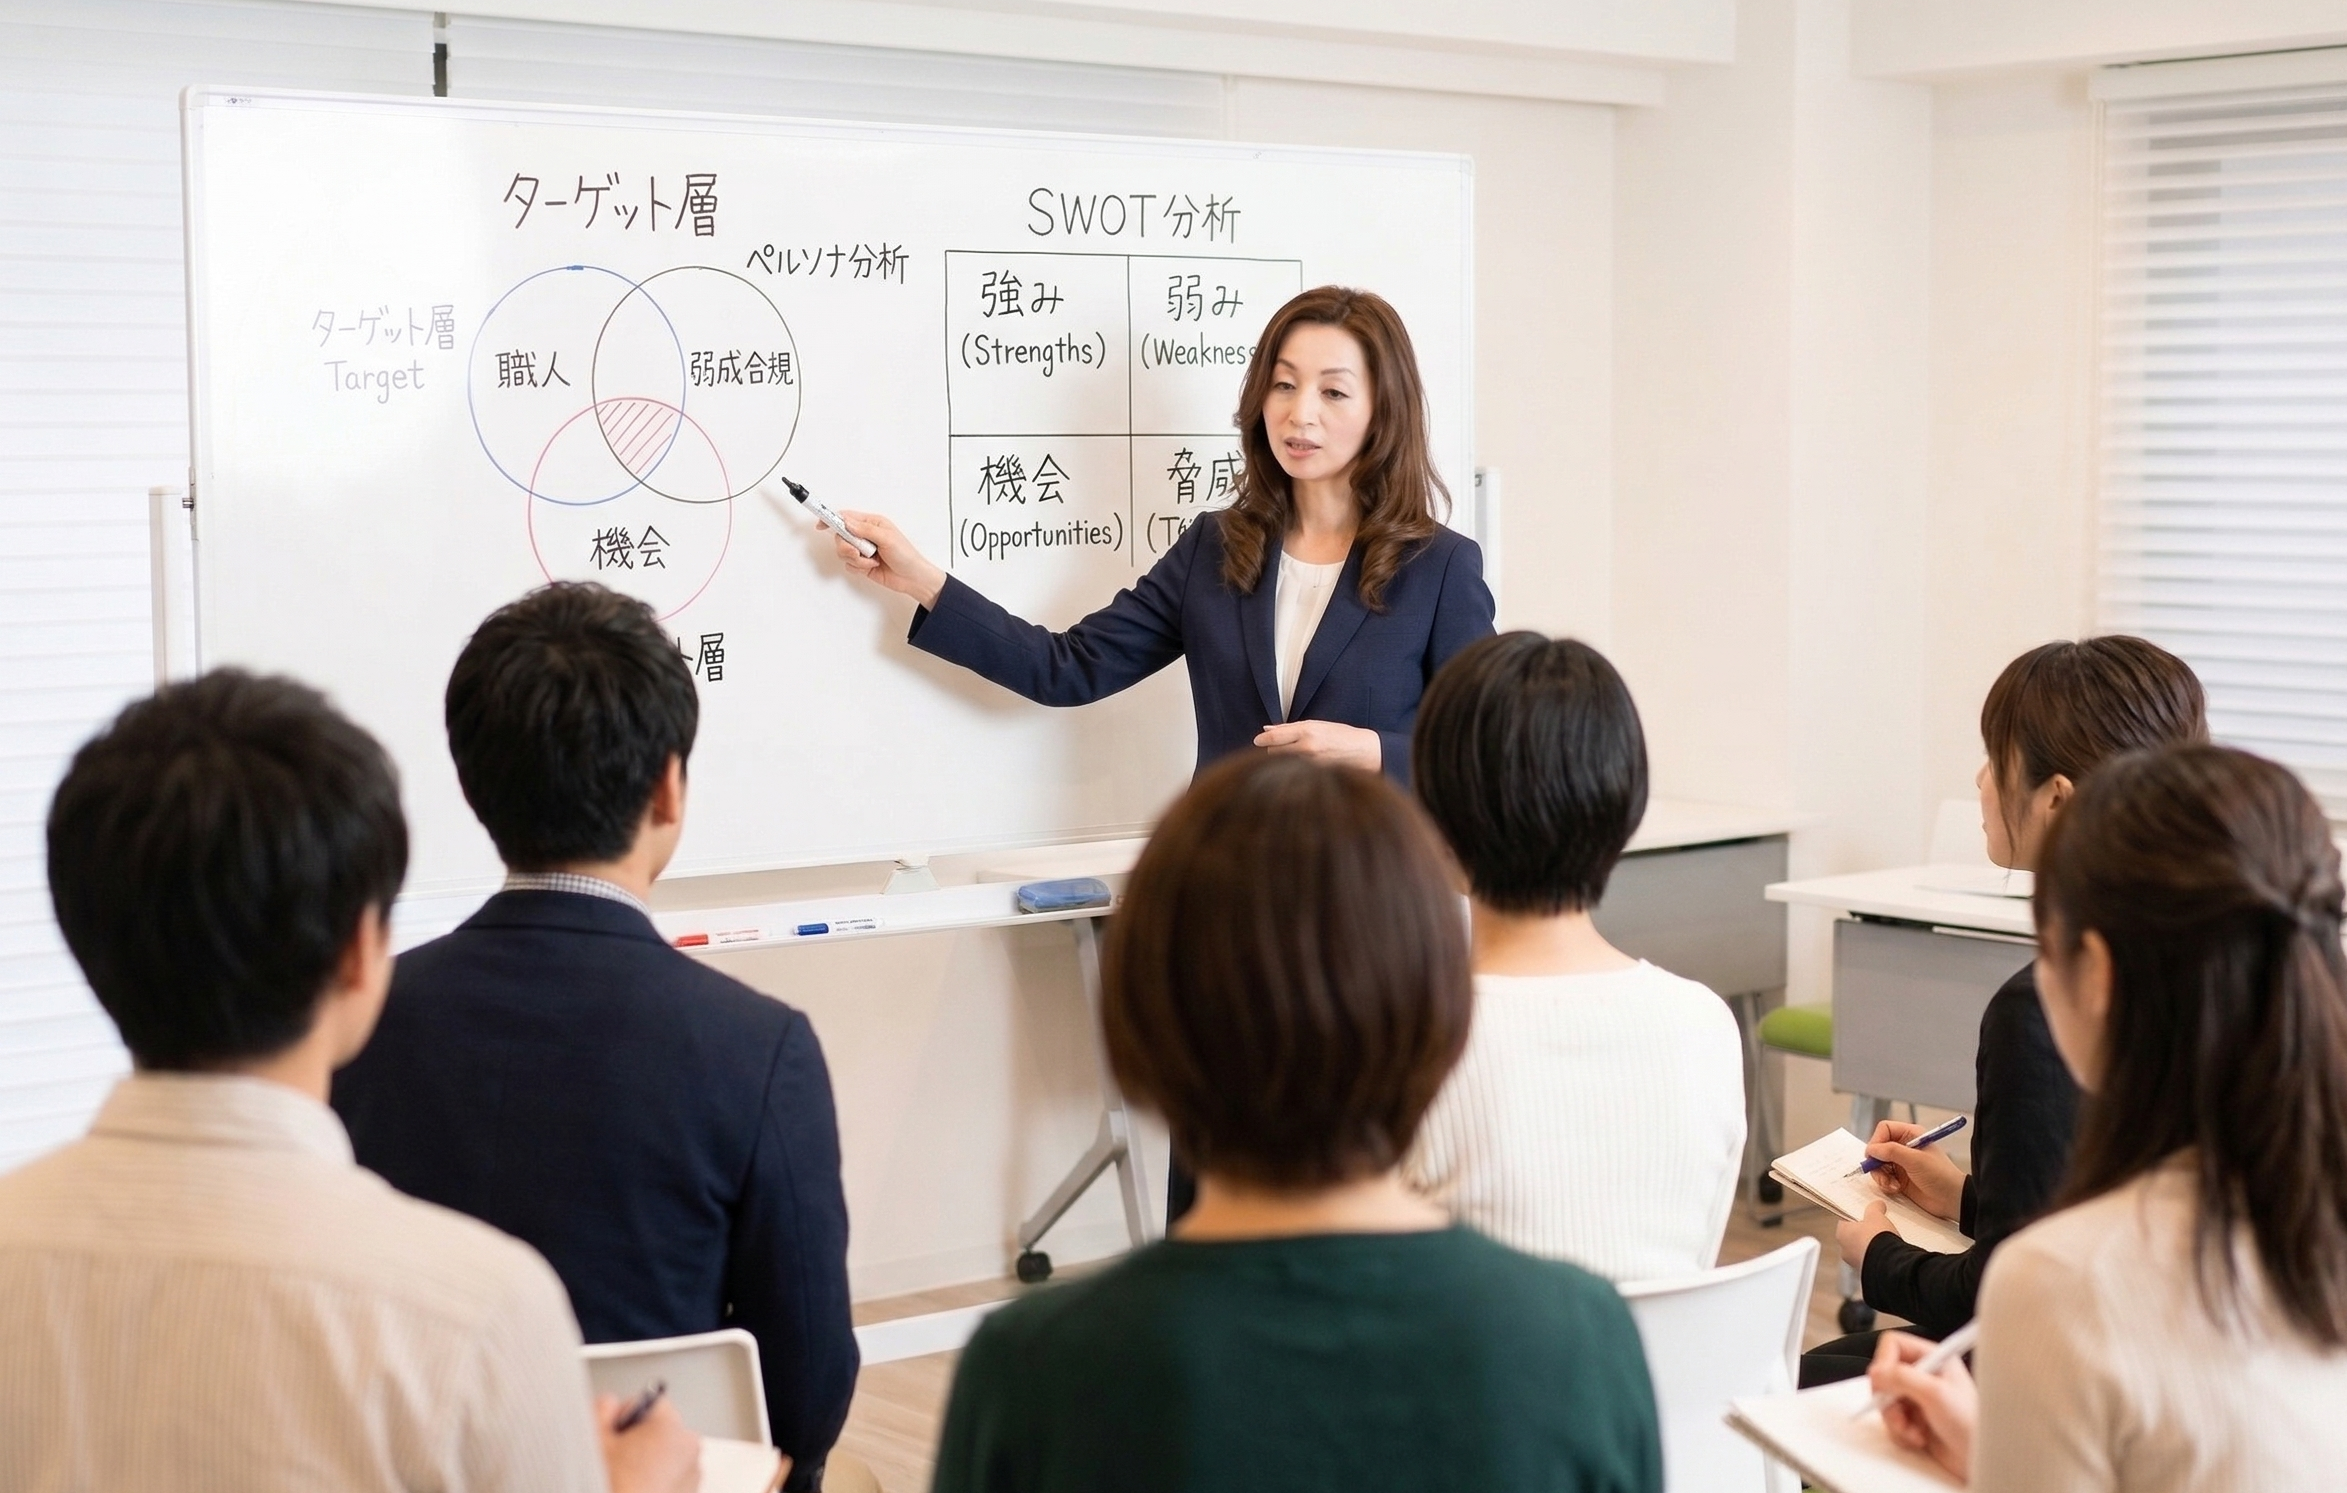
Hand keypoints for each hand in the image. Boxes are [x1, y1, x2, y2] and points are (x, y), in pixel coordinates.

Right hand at [597, 1392, 703, 1492]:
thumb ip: (602, 1410)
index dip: (627, 1418)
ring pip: (667, 1456)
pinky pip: (672, 1479)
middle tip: (617, 1461)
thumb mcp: (594, 1441)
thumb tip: (609, 1404)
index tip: (615, 1434)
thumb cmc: (611, 1485)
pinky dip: (657, 1483)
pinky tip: (636, 1490)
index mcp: (670, 1428)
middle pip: (661, 1430)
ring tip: (626, 1480)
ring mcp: (692, 1477)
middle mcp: (689, 1450)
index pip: (651, 1403)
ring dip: (649, 1463)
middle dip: (640, 1441)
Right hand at [832, 509, 946, 609]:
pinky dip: (858, 568)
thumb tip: (846, 521)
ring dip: (856, 559)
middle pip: (840, 536)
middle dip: (846, 546)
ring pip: (843, 552)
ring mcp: (862, 550)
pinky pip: (848, 564)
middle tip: (857, 552)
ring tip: (871, 561)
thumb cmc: (906, 555)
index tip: (821, 525)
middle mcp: (865, 535)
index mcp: (872, 523)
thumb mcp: (887, 538)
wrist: (912, 578)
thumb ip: (865, 530)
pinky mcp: (861, 564)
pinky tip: (871, 568)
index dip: (832, 520)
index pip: (846, 517)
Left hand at [1253, 720, 1382, 770]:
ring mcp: (1310, 764)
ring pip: (1282, 764)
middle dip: (1273, 749)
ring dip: (1282, 761)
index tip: (1257, 740)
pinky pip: (1294, 773)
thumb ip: (1290, 728)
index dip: (1262, 739)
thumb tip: (1267, 729)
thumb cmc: (1340, 735)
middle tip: (1281, 748)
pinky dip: (1292, 770)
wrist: (1364, 752)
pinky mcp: (1314, 776)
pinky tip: (1300, 768)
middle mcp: (1307, 747)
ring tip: (1295, 757)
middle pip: (1273, 752)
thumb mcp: (1316, 725)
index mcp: (1308, 731)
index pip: (1274, 736)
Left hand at [1836, 1199, 1898, 1268]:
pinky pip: (1870, 1261)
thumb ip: (1874, 1208)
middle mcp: (1844, 1249)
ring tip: (1883, 1241)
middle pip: (1852, 1238)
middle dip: (1863, 1233)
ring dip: (1870, 1246)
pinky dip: (1876, 1257)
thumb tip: (1878, 1204)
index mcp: (1841, 1233)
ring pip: (1861, 1251)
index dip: (1855, 1218)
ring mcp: (1854, 1262)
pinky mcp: (1866, 1271)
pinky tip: (1886, 1252)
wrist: (1888, 1261)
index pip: (1844, 1222)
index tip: (1864, 1216)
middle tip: (1875, 1228)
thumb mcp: (1876, 1216)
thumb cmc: (1876, 1237)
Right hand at [1864, 1120, 1968, 1220]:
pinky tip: (1896, 1189)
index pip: (1884, 1129)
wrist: (1951, 1199)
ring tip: (1891, 1184)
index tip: (1875, 1155)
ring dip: (1880, 1176)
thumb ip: (1892, 1151)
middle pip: (1877, 1148)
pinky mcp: (1899, 1178)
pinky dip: (1885, 1184)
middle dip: (1876, 1162)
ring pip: (1877, 1164)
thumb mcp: (1916, 1160)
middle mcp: (1903, 1147)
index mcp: (1910, 1135)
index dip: (1877, 1141)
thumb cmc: (1940, 1175)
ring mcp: (1900, 1163)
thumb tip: (1871, 1149)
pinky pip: (1882, 1178)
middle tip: (1881, 1172)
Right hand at [1868, 1331, 1975, 1480]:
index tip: (1883, 1382)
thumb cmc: (1970, 1424)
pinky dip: (1900, 1432)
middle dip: (1888, 1398)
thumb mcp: (1935, 1394)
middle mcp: (1923, 1375)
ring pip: (1885, 1400)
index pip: (1893, 1345)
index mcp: (1933, 1358)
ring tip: (1913, 1431)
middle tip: (1899, 1412)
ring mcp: (1918, 1398)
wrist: (1981, 1460)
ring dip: (1895, 1420)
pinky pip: (1891, 1421)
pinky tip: (1919, 1438)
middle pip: (1884, 1375)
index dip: (1884, 1362)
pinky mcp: (1914, 1419)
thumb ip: (1902, 1378)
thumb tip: (1875, 1372)